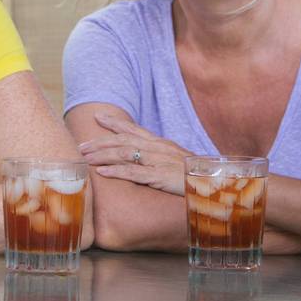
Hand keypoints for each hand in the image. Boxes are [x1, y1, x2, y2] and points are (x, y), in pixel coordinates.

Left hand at [77, 110, 192, 194]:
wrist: (218, 184)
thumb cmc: (199, 177)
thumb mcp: (181, 163)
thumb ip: (165, 159)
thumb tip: (149, 161)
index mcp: (163, 144)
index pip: (135, 130)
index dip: (115, 123)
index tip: (98, 116)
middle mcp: (158, 149)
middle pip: (124, 140)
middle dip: (101, 141)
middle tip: (82, 144)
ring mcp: (159, 161)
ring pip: (124, 153)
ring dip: (102, 154)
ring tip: (86, 157)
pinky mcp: (160, 177)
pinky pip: (133, 173)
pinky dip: (115, 171)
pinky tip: (101, 172)